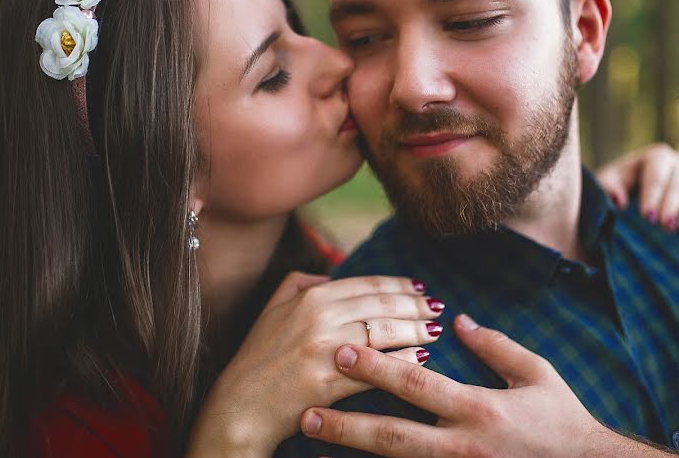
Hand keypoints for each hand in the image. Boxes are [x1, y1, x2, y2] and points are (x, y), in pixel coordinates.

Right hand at [186, 272, 442, 456]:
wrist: (241, 405)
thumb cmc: (258, 357)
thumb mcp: (272, 307)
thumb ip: (299, 282)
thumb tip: (329, 273)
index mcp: (310, 296)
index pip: (368, 285)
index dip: (400, 286)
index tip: (420, 289)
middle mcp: (320, 317)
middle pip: (383, 306)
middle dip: (416, 306)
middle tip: (437, 309)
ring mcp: (325, 350)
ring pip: (385, 333)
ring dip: (417, 331)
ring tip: (435, 332)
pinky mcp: (330, 382)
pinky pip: (378, 368)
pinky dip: (404, 361)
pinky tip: (422, 359)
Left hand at [301, 314, 678, 457]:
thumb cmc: (562, 421)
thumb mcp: (537, 374)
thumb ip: (496, 347)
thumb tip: (457, 320)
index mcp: (480, 408)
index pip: (418, 384)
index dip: (377, 368)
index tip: (342, 350)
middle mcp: (463, 445)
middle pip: (395, 436)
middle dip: (348, 423)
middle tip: (307, 411)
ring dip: (353, 456)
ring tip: (314, 443)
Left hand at [596, 142, 678, 233]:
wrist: (626, 188)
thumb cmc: (614, 183)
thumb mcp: (606, 182)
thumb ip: (608, 187)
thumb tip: (618, 201)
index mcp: (656, 156)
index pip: (656, 175)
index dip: (653, 195)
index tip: (647, 216)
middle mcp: (676, 164)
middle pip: (678, 184)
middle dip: (672, 206)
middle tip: (666, 227)